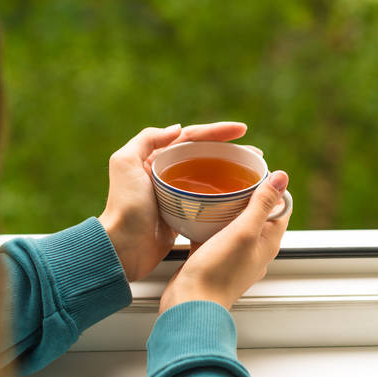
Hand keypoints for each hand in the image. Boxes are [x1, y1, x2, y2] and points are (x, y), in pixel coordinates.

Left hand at [99, 121, 255, 282]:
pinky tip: (240, 197)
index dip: (217, 131)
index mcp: (154, 158)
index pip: (191, 137)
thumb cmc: (124, 207)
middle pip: (205, 155)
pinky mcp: (182, 214)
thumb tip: (177, 129)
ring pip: (209, 177)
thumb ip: (146, 139)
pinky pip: (208, 200)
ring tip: (253, 172)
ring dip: (231, 172)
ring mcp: (176, 194)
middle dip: (231, 151)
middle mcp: (165, 173)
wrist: (123, 247)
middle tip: (255, 154)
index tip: (241, 130)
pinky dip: (224, 196)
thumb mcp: (125, 163)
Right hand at [159, 171, 290, 312]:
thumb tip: (282, 177)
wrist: (190, 304)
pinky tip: (195, 212)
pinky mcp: (212, 259)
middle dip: (246, 194)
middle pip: (256, 214)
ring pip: (233, 223)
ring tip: (212, 189)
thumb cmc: (218, 272)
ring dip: (225, 207)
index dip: (272, 188)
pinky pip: (214, 234)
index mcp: (268, 242)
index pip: (280, 208)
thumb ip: (262, 204)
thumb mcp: (243, 231)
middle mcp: (254, 250)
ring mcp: (233, 256)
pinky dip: (208, 222)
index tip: (256, 171)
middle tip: (231, 176)